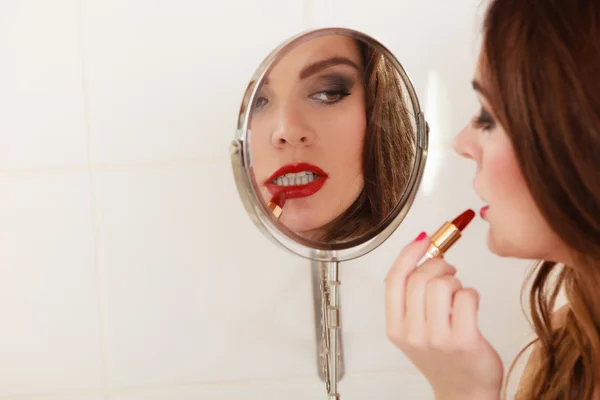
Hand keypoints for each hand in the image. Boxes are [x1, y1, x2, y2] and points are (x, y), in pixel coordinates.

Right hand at [384, 233, 503, 399]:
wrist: (463, 393)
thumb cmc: (442, 358)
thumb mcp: (414, 329)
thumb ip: (411, 296)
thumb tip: (419, 248)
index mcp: (395, 328)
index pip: (395, 279)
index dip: (409, 253)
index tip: (423, 240)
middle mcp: (412, 333)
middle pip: (420, 278)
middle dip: (439, 264)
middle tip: (449, 270)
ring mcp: (437, 338)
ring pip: (443, 284)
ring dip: (455, 281)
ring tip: (458, 293)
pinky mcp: (463, 341)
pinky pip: (467, 296)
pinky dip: (472, 294)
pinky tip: (471, 305)